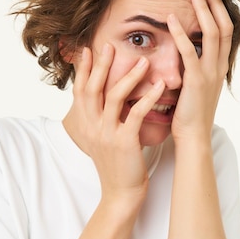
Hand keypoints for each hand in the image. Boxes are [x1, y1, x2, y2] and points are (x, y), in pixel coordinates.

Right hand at [67, 44, 165, 201]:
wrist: (120, 193)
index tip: (88, 49)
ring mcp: (106, 134)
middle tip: (110, 45)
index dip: (83, 69)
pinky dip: (148, 98)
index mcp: (84, 124)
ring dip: (129, 77)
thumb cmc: (116, 163)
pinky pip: (136, 114)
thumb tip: (106, 95)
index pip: (80, 90)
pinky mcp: (124, 142)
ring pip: (113, 97)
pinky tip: (159, 86)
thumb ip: (101, 117)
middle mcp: (91, 126)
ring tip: (144, 62)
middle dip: (101, 65)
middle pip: (92, 88)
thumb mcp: (101, 138)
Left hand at [167, 0, 232, 143]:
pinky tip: (172, 19)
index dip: (218, 11)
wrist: (193, 137)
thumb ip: (195, 67)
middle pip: (222, 26)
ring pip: (211, 33)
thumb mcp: (197, 87)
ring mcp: (209, 72)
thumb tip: (188, 51)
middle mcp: (219, 66)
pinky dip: (180, 33)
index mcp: (219, 66)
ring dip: (203, 10)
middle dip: (214, 3)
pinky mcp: (196, 80)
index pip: (224, 31)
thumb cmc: (190, 114)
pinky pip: (189, 51)